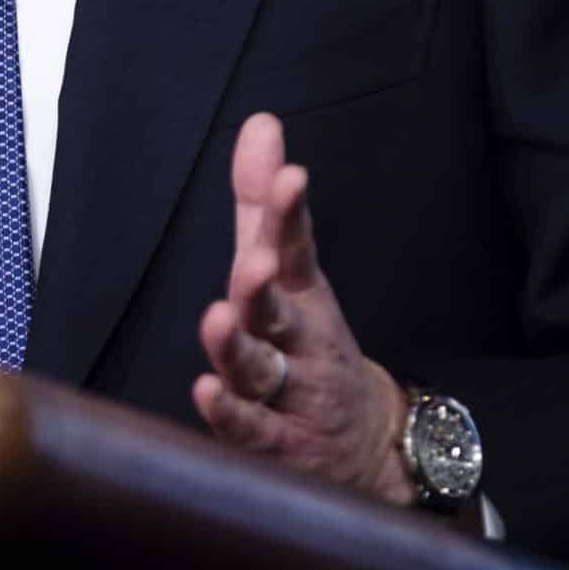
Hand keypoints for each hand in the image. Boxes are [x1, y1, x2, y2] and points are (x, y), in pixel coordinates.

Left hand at [192, 114, 412, 505]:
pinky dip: (228, 413)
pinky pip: (249, 428)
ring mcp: (289, 393)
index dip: (288, 214)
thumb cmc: (308, 345)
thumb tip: (260, 122)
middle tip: (254, 262)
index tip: (291, 177)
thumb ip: (263, 204)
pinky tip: (204, 392)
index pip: (292, 248)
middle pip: (276, 311)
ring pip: (259, 369)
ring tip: (218, 320)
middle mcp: (296, 342)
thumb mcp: (286, 272)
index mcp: (299, 296)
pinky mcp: (274, 442)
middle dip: (262, 286)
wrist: (364, 447)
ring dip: (237, 347)